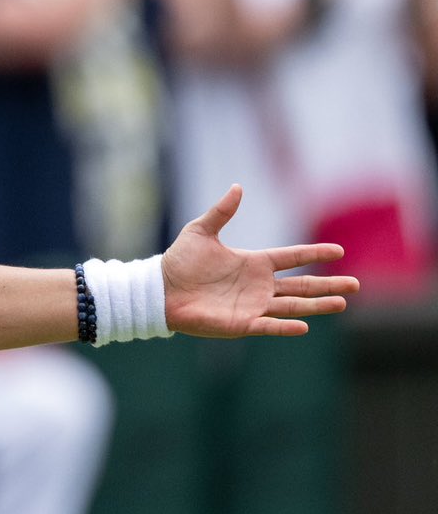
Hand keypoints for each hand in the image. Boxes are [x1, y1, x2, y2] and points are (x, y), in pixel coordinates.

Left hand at [161, 184, 357, 337]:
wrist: (159, 289)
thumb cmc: (179, 261)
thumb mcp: (201, 231)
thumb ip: (222, 212)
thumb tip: (237, 187)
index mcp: (254, 263)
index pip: (292, 258)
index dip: (314, 254)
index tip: (339, 251)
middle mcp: (258, 285)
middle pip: (301, 285)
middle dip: (328, 285)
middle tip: (355, 285)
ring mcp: (252, 305)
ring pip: (293, 306)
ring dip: (317, 305)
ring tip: (342, 303)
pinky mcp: (241, 323)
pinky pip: (268, 325)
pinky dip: (285, 326)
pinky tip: (305, 325)